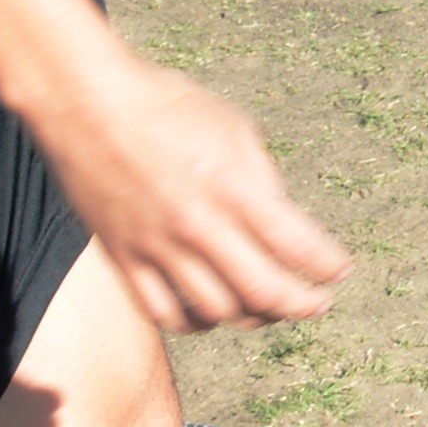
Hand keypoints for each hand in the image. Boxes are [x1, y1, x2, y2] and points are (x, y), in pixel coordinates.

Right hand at [34, 50, 348, 332]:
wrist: (87, 102)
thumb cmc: (167, 105)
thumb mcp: (234, 127)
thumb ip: (263, 180)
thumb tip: (285, 222)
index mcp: (231, 186)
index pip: (296, 245)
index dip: (327, 265)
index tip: (340, 270)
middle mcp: (197, 224)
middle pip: (263, 290)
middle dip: (301, 304)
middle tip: (317, 303)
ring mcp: (157, 247)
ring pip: (217, 311)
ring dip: (254, 316)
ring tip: (269, 308)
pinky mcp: (123, 258)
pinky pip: (164, 314)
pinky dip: (196, 324)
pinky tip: (214, 314)